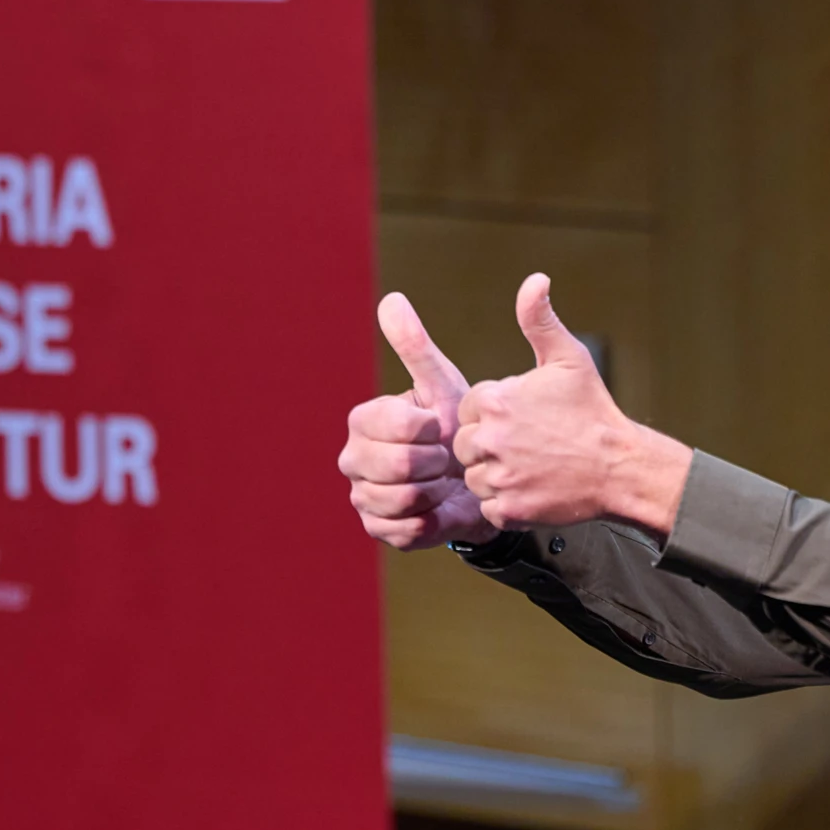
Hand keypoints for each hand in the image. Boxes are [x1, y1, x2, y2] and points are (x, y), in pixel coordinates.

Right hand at [339, 292, 497, 548]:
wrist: (477, 481)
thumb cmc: (455, 427)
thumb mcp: (441, 385)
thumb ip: (415, 346)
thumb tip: (391, 299)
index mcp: (363, 420)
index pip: (399, 426)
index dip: (432, 429)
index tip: (442, 427)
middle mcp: (353, 459)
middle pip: (398, 466)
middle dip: (435, 462)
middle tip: (446, 458)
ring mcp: (362, 497)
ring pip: (402, 499)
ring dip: (436, 491)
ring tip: (443, 482)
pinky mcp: (378, 531)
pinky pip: (408, 530)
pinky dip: (433, 520)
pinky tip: (439, 507)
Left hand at [453, 274, 688, 534]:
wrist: (621, 467)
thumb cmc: (593, 411)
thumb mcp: (568, 358)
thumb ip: (539, 319)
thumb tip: (534, 280)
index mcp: (494, 400)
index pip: (469, 408)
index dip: (493, 413)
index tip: (523, 418)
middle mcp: (489, 438)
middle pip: (465, 443)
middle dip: (489, 444)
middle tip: (527, 444)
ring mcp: (497, 477)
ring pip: (474, 476)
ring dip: (495, 473)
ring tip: (530, 466)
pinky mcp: (506, 509)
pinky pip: (488, 506)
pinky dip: (505, 502)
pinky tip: (531, 488)